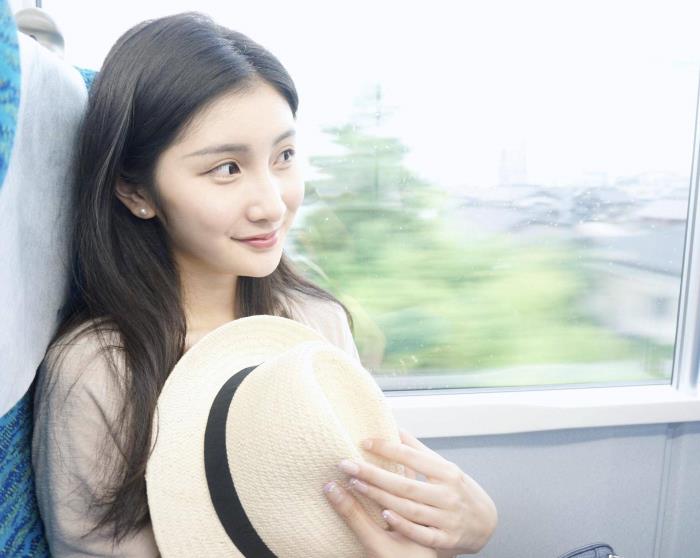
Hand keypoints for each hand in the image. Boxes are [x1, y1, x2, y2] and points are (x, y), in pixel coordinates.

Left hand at [338, 428, 497, 555]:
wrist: (486, 522)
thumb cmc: (458, 489)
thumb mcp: (443, 466)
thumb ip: (418, 449)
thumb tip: (395, 426)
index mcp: (446, 472)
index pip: (412, 456)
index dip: (387, 448)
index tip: (364, 442)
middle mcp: (447, 494)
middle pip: (405, 483)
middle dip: (373, 473)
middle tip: (347, 465)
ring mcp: (447, 518)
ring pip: (409, 507)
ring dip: (380, 496)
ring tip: (355, 485)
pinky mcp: (446, 539)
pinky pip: (422, 533)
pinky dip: (403, 525)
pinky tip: (383, 515)